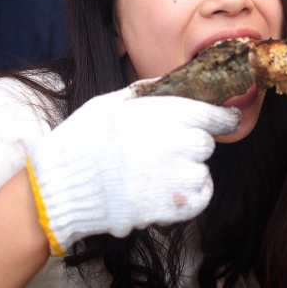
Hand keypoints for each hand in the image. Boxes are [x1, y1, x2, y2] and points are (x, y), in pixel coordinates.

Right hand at [26, 82, 240, 255]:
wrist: (60, 186)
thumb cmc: (81, 140)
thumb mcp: (110, 102)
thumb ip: (146, 91)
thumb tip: (170, 80)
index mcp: (165, 114)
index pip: (213, 116)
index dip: (223, 118)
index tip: (226, 119)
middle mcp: (178, 143)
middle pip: (206, 144)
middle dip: (192, 144)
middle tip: (166, 149)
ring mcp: (177, 177)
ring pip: (203, 171)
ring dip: (188, 171)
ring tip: (159, 172)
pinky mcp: (172, 207)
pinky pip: (201, 198)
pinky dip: (193, 195)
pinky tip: (172, 191)